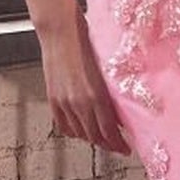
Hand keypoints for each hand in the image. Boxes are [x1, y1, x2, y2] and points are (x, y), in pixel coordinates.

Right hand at [38, 8, 132, 155]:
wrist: (61, 31)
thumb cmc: (88, 43)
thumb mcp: (107, 71)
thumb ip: (112, 95)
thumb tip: (121, 112)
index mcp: (97, 96)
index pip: (110, 132)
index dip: (118, 145)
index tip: (126, 148)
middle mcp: (80, 102)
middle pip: (95, 137)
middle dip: (108, 144)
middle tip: (117, 146)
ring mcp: (64, 102)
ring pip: (79, 133)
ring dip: (91, 138)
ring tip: (101, 137)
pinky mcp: (53, 98)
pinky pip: (63, 125)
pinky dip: (73, 131)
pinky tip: (80, 129)